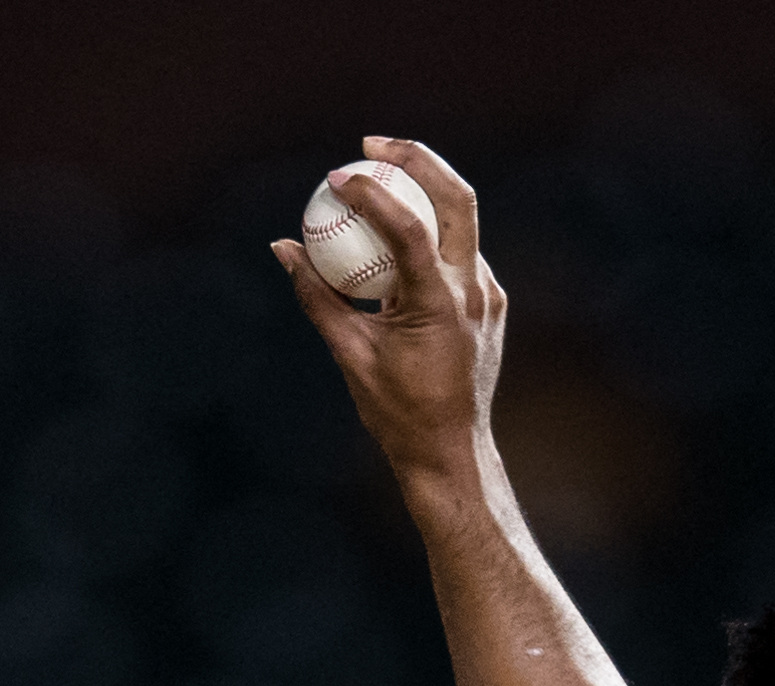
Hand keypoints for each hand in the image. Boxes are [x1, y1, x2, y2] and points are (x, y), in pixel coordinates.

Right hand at [272, 137, 501, 492]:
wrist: (452, 452)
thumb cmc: (398, 412)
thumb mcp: (350, 353)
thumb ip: (317, 296)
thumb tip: (284, 247)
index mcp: (441, 305)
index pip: (410, 228)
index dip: (372, 193)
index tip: (337, 177)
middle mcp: (475, 292)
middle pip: (459, 199)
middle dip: (417, 159)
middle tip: (371, 144)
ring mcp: (488, 296)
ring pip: (462, 222)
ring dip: (423, 191)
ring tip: (378, 175)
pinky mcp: (489, 304)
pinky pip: (458, 253)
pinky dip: (427, 232)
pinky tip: (393, 232)